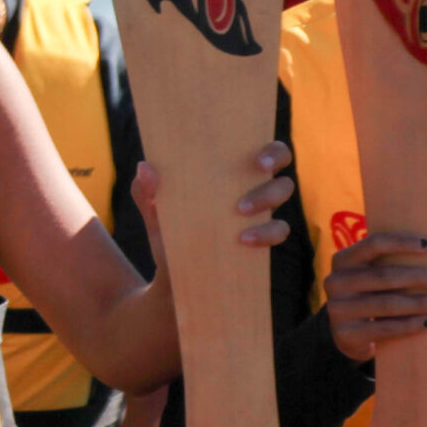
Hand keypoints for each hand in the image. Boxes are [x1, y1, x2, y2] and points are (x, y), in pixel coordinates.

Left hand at [129, 144, 296, 257]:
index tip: (258, 155)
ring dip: (266, 198)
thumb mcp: (152, 212)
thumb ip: (145, 191)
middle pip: (279, 169)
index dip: (270, 149)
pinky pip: (278, 231)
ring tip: (239, 210)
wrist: (172, 277)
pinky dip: (266, 233)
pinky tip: (243, 239)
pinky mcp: (262, 239)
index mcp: (228, 172)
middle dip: (273, 163)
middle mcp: (249, 188)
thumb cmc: (167, 232)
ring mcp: (259, 214)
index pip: (261, 150)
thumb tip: (145, 167)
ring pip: (282, 195)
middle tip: (259, 170)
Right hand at [318, 227, 426, 362]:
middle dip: (418, 276)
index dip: (401, 243)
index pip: (372, 245)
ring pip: (386, 303)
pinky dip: (411, 325)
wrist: (350, 336)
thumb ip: (393, 267)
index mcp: (343, 261)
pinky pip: (384, 328)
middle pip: (383, 276)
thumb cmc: (374, 298)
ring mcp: (338, 309)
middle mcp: (335, 281)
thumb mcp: (374, 279)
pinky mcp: (346, 334)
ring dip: (420, 302)